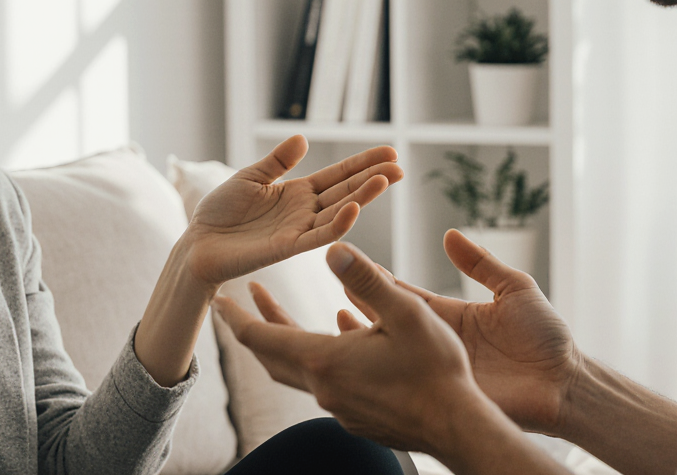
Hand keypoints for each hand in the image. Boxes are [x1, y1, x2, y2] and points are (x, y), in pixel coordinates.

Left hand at [183, 136, 401, 286]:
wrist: (197, 244)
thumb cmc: (221, 213)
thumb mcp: (251, 177)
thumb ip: (278, 161)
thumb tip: (303, 138)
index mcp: (299, 192)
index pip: (339, 175)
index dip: (363, 164)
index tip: (390, 152)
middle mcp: (305, 211)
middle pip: (346, 191)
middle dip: (373, 179)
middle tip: (401, 167)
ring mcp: (299, 230)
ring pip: (338, 212)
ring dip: (362, 197)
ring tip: (385, 180)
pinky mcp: (287, 248)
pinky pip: (317, 237)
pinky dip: (337, 225)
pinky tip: (354, 210)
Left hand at [213, 242, 497, 456]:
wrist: (458, 427)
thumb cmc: (436, 370)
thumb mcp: (406, 313)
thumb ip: (367, 279)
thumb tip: (332, 248)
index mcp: (324, 360)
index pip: (262, 338)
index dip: (237, 318)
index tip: (218, 301)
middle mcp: (323, 387)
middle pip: (271, 355)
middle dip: (254, 327)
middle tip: (241, 302)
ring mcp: (338, 407)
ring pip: (297, 371)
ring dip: (286, 342)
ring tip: (285, 319)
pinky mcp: (356, 417)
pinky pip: (326, 384)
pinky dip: (319, 359)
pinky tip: (342, 340)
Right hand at [351, 229, 583, 435]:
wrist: (566, 383)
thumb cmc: (547, 336)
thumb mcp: (515, 289)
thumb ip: (481, 263)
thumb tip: (449, 234)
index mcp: (454, 315)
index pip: (408, 296)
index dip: (381, 282)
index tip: (352, 265)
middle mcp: (441, 342)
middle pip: (392, 324)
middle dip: (361, 309)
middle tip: (331, 291)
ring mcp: (441, 370)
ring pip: (394, 356)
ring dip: (364, 343)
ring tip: (333, 327)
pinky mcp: (447, 393)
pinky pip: (410, 385)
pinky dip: (383, 378)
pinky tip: (360, 367)